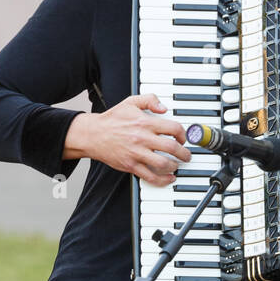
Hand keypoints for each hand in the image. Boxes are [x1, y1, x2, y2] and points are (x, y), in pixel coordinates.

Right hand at [64, 92, 192, 185]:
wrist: (93, 134)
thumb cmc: (112, 119)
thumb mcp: (130, 102)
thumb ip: (149, 100)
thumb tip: (164, 108)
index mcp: (145, 122)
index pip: (173, 129)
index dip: (182, 134)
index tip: (182, 138)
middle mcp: (142, 138)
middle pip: (172, 148)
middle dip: (184, 153)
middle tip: (186, 155)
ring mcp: (136, 153)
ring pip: (163, 164)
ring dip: (174, 166)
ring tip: (177, 165)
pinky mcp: (131, 165)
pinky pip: (150, 176)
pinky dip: (163, 180)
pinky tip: (169, 178)